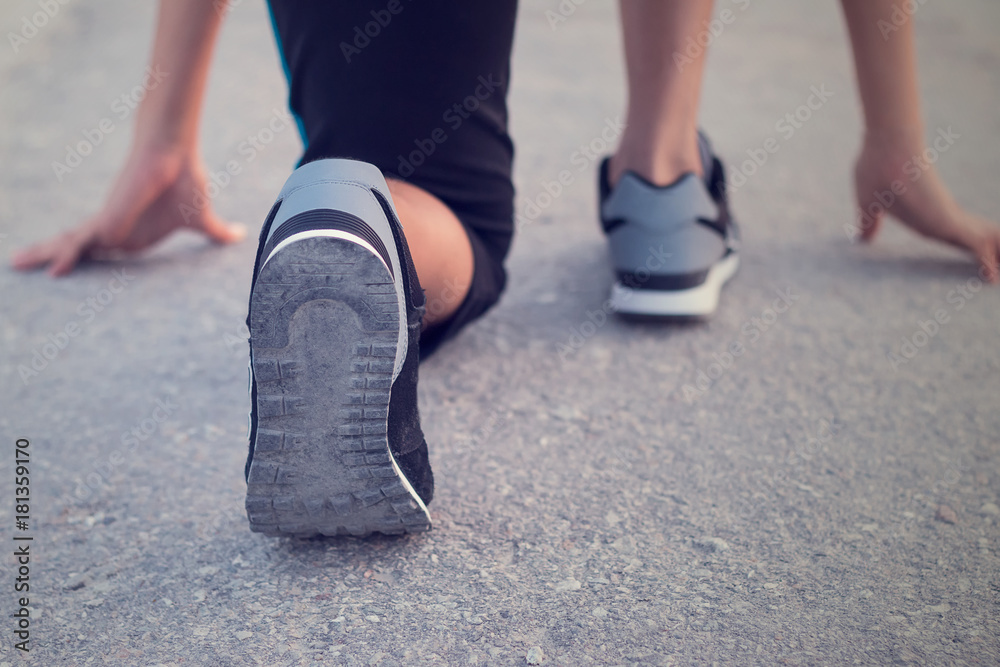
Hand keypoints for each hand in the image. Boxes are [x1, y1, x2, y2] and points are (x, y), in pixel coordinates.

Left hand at [11, 147, 244, 275]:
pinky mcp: (107, 221)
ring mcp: (107, 225)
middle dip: (52, 254)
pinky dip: (67, 255)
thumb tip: (243, 235)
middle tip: (22, 263)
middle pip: (77, 245)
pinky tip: (55, 272)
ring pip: (70, 244)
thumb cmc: (185, 182)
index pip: (100, 249)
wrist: (173, 155)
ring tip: (16, 263)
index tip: (63, 267)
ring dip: (44, 255)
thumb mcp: (201, 219)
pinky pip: (82, 243)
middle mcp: (114, 230)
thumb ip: (218, 232)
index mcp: (131, 234)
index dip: (82, 256)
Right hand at [853, 133, 998, 281]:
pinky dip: (986, 262)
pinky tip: (991, 279)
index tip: (984, 262)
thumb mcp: (868, 203)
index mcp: (928, 213)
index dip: (970, 250)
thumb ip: (870, 221)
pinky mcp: (949, 221)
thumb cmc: (875, 167)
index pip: (956, 236)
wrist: (887, 146)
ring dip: (997, 258)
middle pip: (978, 240)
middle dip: (994, 255)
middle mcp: (944, 216)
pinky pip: (977, 247)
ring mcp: (949, 218)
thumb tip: (863, 238)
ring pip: (986, 243)